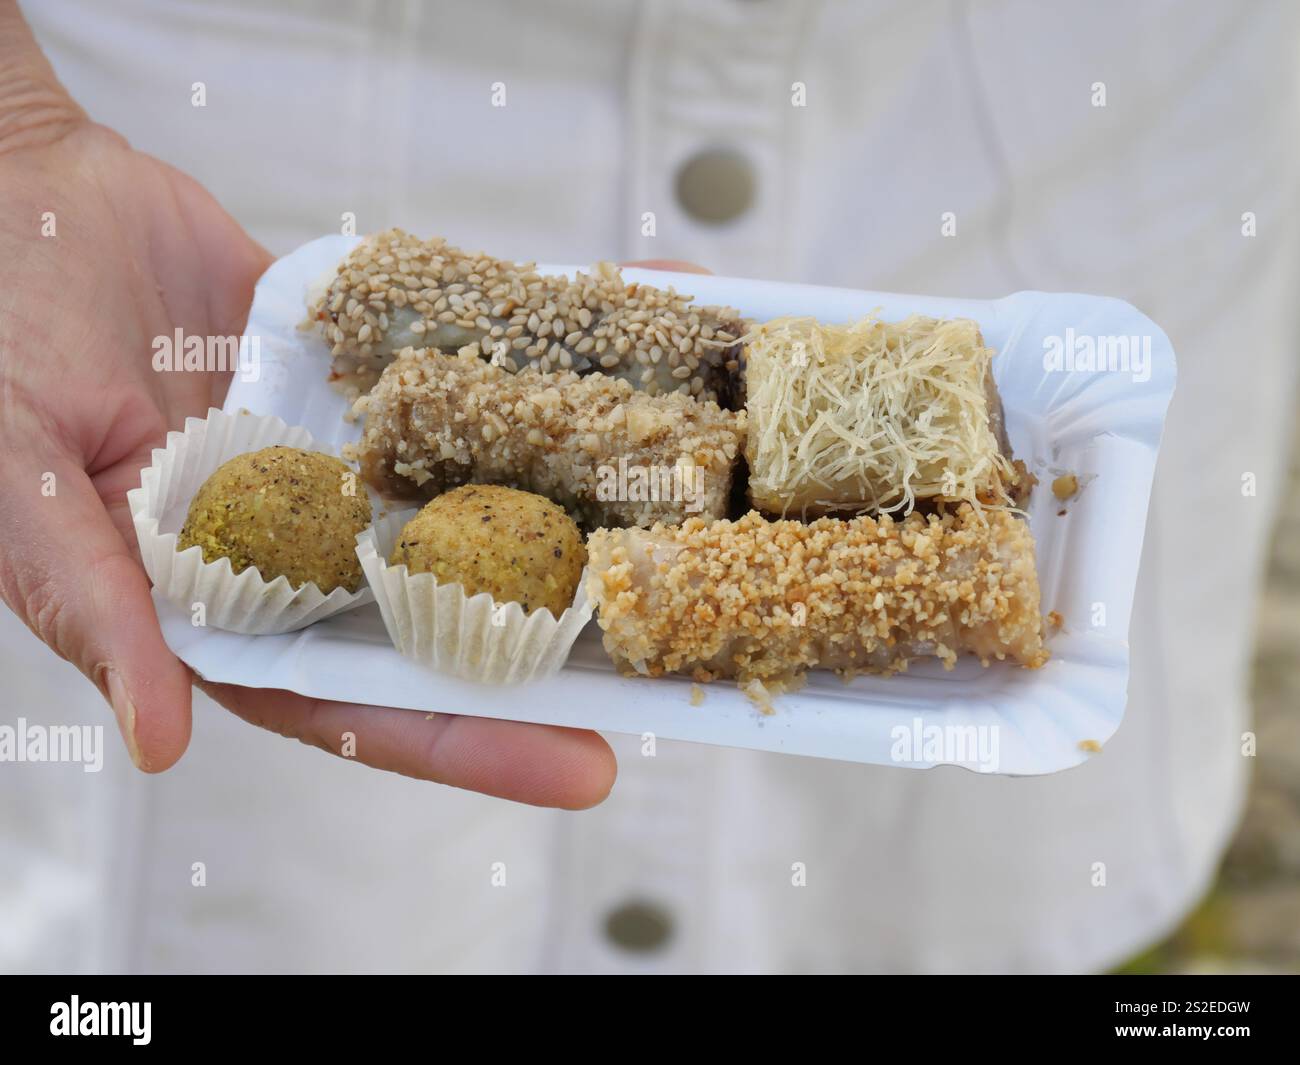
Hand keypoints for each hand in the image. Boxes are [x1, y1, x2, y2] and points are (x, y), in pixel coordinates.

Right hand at [0, 2, 614, 807]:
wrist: (19, 193)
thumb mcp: (19, 480)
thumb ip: (91, 600)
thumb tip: (161, 736)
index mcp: (227, 599)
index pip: (357, 697)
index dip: (467, 739)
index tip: (578, 765)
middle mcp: (305, 541)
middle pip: (449, 614)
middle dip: (558, 644)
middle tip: (670, 658)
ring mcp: (348, 456)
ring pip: (474, 499)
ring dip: (575, 510)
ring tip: (686, 523)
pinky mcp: (370, 374)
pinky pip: (461, 381)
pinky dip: (536, 369)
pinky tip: (624, 360)